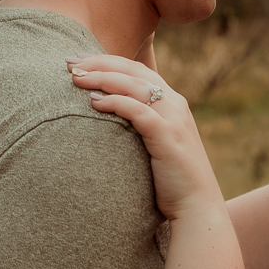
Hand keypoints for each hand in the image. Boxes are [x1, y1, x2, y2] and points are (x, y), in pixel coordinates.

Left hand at [67, 54, 222, 220]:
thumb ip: (139, 127)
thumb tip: (107, 121)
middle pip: (134, 70)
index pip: (137, 70)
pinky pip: (138, 111)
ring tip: (76, 78)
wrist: (198, 206)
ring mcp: (174, 118)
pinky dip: (115, 103)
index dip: (107, 62)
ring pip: (135, 85)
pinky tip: (94, 103)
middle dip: (100, 62)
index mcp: (172, 102)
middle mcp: (175, 104)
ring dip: (103, 78)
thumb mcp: (156, 145)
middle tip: (70, 63)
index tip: (78, 62)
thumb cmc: (172, 180)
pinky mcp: (168, 136)